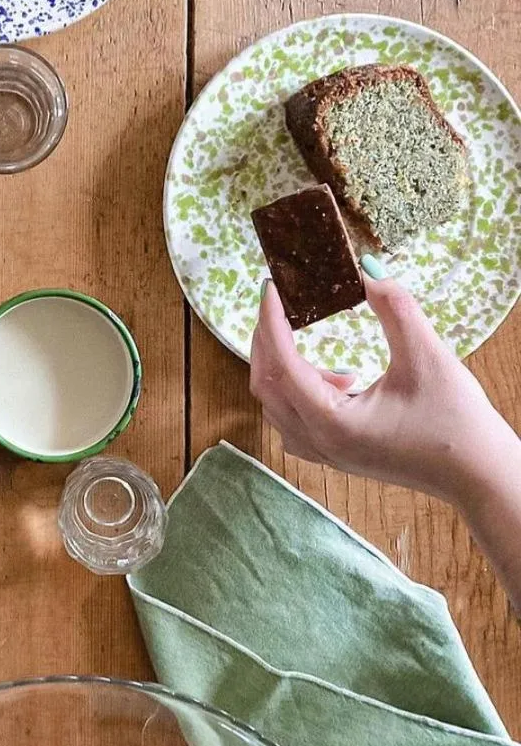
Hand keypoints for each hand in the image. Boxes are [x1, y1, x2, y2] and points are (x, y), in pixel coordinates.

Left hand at [250, 273, 517, 502]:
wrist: (478, 475)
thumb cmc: (457, 422)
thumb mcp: (428, 356)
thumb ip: (396, 309)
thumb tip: (367, 271)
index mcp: (332, 422)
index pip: (282, 363)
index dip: (272, 321)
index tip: (271, 287)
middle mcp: (319, 443)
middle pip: (267, 386)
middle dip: (267, 341)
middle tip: (281, 304)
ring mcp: (325, 454)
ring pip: (277, 407)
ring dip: (284, 369)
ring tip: (321, 349)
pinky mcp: (337, 456)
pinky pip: (294, 422)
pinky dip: (299, 393)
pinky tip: (339, 380)